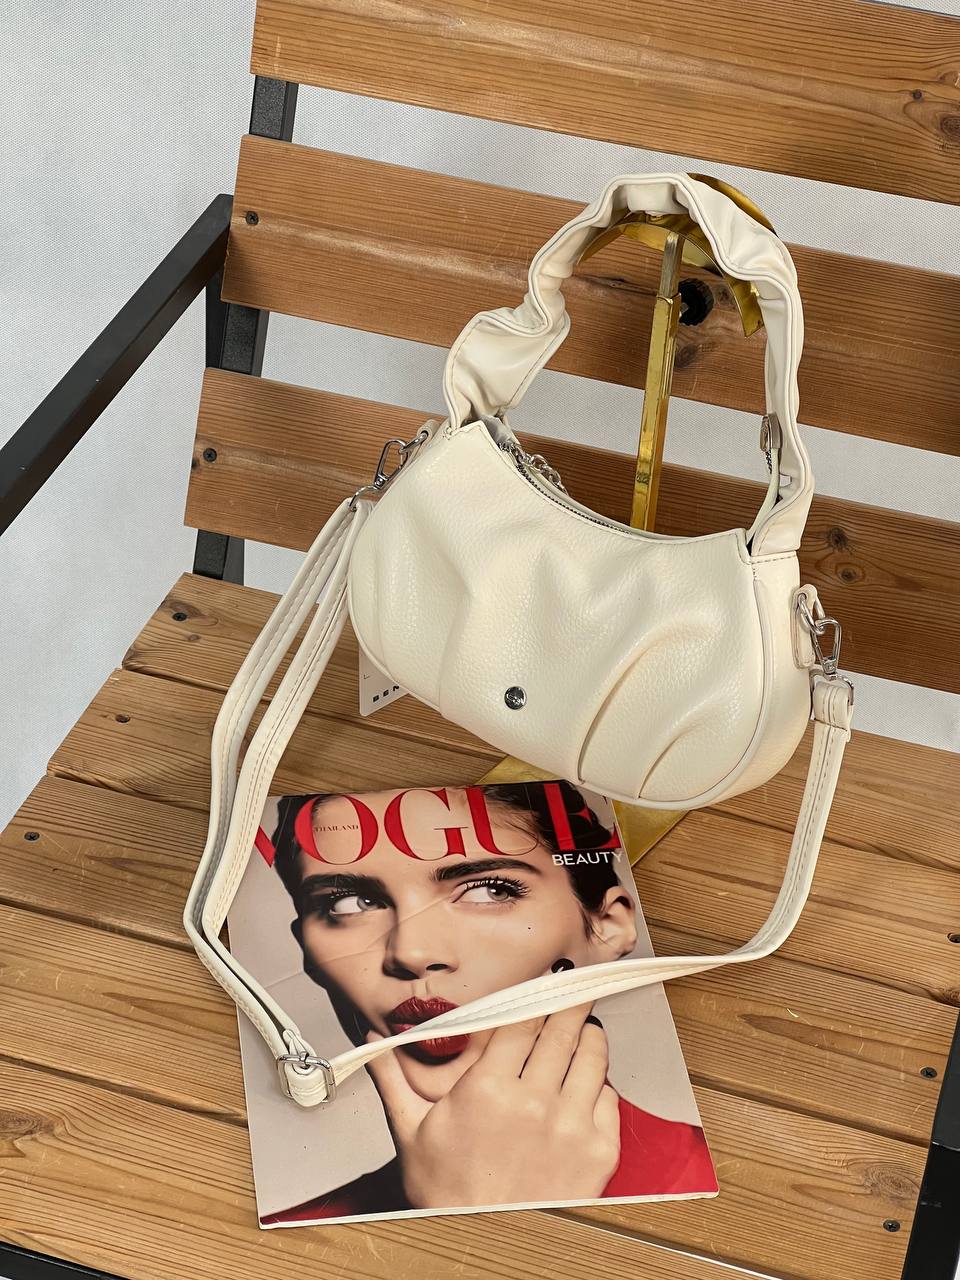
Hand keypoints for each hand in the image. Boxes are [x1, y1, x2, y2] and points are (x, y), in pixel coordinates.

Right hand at [365, 1003, 620, 1208]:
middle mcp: (534, 1102)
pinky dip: (600, 1082)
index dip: (536, 992)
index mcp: (488, 1089)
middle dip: (570, 1000)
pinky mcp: (599, 1151)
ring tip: (580, 1030)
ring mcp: (571, 1126)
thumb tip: (373, 1037)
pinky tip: (586, 1081)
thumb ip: (393, 1077)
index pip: (524, 1017)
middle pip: (564, 1026)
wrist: (482, 1249)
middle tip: (572, 985)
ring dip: (588, 1035)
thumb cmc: (447, 1194)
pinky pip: (610, 1096)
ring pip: (593, 1054)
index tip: (541, 980)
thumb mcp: (411, 1132)